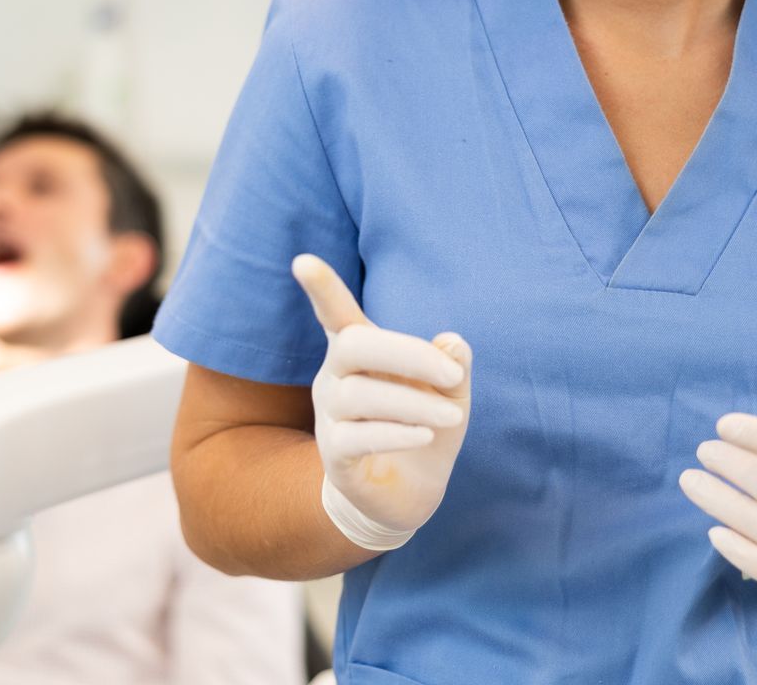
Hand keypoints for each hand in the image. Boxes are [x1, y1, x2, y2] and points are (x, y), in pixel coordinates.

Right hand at [292, 253, 471, 551]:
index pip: (335, 313)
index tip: (303, 261)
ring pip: (361, 395)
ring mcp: (329, 415)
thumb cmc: (426, 426)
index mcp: (359, 351)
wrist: (408, 495)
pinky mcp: (334, 453)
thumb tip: (454, 342)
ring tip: (453, 416)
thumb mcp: (450, 393)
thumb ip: (453, 365)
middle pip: (353, 346)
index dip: (321, 288)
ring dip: (416, 402)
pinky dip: (397, 432)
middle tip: (454, 374)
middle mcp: (335, 376)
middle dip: (408, 354)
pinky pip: (358, 436)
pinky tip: (425, 435)